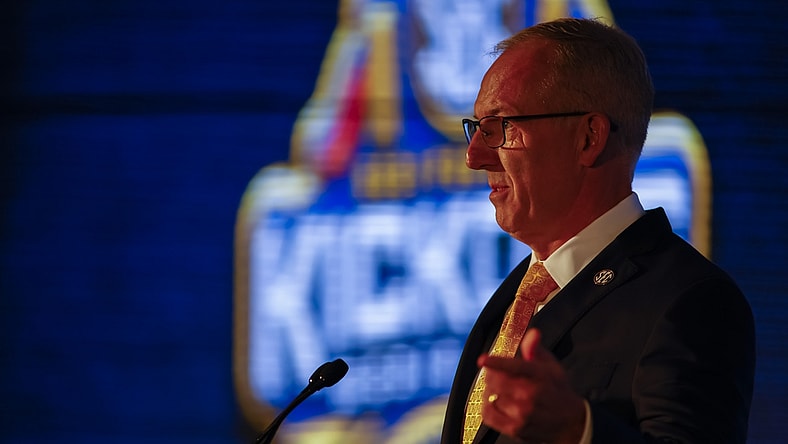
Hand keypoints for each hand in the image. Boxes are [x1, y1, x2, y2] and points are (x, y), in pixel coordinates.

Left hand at [479, 328, 585, 443]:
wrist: (571, 424)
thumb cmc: (559, 392)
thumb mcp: (552, 367)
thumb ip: (536, 349)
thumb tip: (532, 334)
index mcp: (539, 376)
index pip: (514, 366)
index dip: (495, 362)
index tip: (483, 359)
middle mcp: (530, 395)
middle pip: (496, 380)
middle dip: (492, 374)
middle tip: (497, 374)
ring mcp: (522, 413)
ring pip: (491, 396)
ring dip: (490, 390)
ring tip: (500, 390)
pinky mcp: (514, 428)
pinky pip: (488, 414)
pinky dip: (487, 406)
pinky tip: (495, 402)